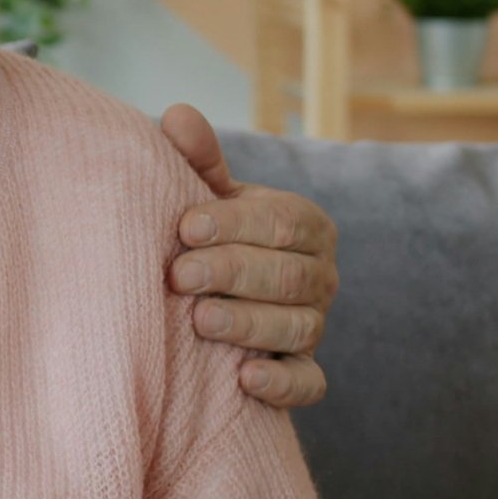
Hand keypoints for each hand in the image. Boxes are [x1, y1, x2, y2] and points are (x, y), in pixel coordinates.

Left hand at [158, 104, 340, 408]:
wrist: (218, 292)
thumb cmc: (213, 235)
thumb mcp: (208, 196)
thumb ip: (197, 159)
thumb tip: (177, 114)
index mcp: (306, 225)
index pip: (282, 222)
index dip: (234, 224)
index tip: (184, 228)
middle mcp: (320, 276)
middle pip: (288, 276)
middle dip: (232, 274)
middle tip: (178, 276)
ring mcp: (314, 325)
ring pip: (296, 327)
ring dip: (247, 325)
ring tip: (199, 322)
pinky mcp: (304, 371)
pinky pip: (308, 384)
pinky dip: (282, 384)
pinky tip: (244, 378)